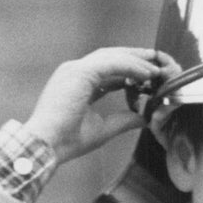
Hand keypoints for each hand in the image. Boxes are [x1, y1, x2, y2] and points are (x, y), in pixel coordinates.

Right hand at [25, 48, 179, 164]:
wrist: (46, 145)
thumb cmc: (67, 141)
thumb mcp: (103, 128)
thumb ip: (124, 120)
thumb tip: (144, 118)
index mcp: (76, 82)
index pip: (106, 69)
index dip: (128, 70)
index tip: (148, 75)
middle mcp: (74, 71)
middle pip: (110, 57)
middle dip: (134, 58)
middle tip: (156, 61)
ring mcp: (75, 69)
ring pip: (112, 56)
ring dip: (136, 60)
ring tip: (156, 68)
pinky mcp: (80, 72)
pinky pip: (112, 63)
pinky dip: (131, 66)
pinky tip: (147, 74)